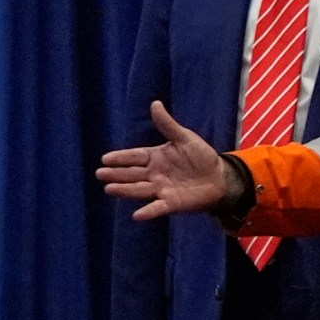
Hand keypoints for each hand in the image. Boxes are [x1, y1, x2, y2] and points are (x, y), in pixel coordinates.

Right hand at [97, 101, 245, 219]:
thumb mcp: (184, 137)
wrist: (219, 177)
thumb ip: (168, 124)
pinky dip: (148, 212)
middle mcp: (154, 174)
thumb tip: (155, 103)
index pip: (134, 156)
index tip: (105, 159)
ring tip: (108, 189)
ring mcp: (161, 189)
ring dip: (124, 190)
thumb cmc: (201, 157)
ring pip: (139, 189)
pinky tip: (137, 215)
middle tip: (99, 173)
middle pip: (132, 174)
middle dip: (116, 174)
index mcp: (156, 157)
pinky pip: (157, 208)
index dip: (120, 158)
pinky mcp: (171, 203)